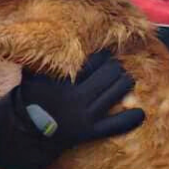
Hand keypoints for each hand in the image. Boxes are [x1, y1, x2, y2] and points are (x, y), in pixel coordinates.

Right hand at [0, 50, 143, 168]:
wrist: (28, 132)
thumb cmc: (32, 98)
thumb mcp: (32, 75)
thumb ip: (44, 59)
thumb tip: (53, 35)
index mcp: (64, 80)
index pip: (94, 61)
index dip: (103, 57)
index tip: (105, 57)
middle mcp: (76, 97)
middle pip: (110, 73)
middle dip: (115, 68)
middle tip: (115, 68)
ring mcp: (84, 116)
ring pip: (116, 92)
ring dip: (125, 83)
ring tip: (125, 80)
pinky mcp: (90, 132)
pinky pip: (115, 125)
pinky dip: (130, 119)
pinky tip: (140, 113)